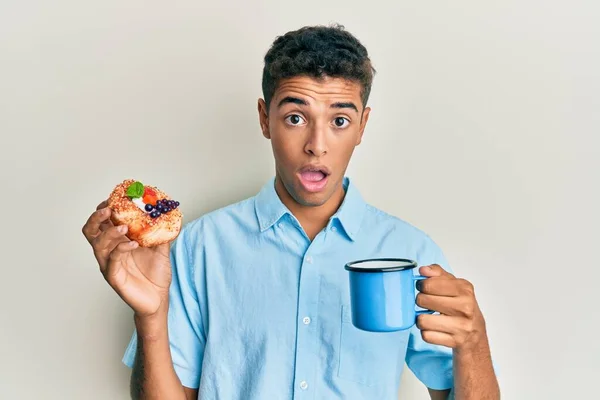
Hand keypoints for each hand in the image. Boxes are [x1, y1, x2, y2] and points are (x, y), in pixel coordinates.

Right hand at [82, 200, 172, 317]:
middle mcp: (109, 251)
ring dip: (110, 232)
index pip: (102, 222)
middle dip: (97, 217)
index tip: (114, 198)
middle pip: (91, 231)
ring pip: (98, 245)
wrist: (158, 299)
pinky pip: (112, 261)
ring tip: (125, 226)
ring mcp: (109, 264)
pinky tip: (133, 244)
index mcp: (117, 242)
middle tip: (108, 209)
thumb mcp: (162, 249)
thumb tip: (169, 214)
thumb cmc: (156, 275)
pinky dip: (121, 249)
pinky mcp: (114, 277)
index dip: (104, 209)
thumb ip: (162, 232)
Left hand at [415, 265, 486, 351]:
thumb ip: (438, 274)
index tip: (424, 288)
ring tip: (430, 317)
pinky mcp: (455, 341)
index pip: (429, 284)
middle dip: (420, 302)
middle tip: (427, 304)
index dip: (421, 285)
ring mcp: (461, 326)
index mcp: (464, 289)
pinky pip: (426, 335)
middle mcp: (465, 307)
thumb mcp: (454, 285)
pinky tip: (435, 329)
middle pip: (422, 300)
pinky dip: (427, 333)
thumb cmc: (462, 307)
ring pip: (422, 320)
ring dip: (421, 319)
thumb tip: (423, 270)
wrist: (476, 335)